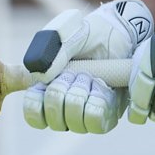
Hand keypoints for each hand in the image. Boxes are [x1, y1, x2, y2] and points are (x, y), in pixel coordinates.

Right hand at [22, 0, 152, 133]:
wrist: (121, 32)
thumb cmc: (91, 34)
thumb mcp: (67, 36)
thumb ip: (50, 54)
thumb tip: (42, 77)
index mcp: (48, 89)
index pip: (33, 113)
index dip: (35, 102)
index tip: (45, 82)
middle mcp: (66, 106)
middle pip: (53, 120)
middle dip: (62, 91)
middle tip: (75, 71)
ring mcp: (86, 113)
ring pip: (74, 122)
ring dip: (80, 94)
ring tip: (90, 75)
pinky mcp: (107, 115)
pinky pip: (95, 121)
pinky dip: (96, 101)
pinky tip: (102, 86)